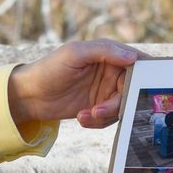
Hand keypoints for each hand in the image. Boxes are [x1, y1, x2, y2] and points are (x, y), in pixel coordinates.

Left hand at [7, 40, 144, 127]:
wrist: (29, 95)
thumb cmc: (50, 68)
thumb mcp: (75, 53)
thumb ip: (105, 51)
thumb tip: (133, 57)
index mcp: (109, 54)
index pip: (136, 63)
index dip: (142, 75)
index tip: (141, 89)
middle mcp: (111, 72)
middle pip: (131, 89)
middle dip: (118, 103)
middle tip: (100, 109)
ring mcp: (105, 91)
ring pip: (122, 107)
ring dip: (106, 115)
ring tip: (86, 115)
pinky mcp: (99, 107)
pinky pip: (110, 118)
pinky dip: (97, 122)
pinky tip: (81, 118)